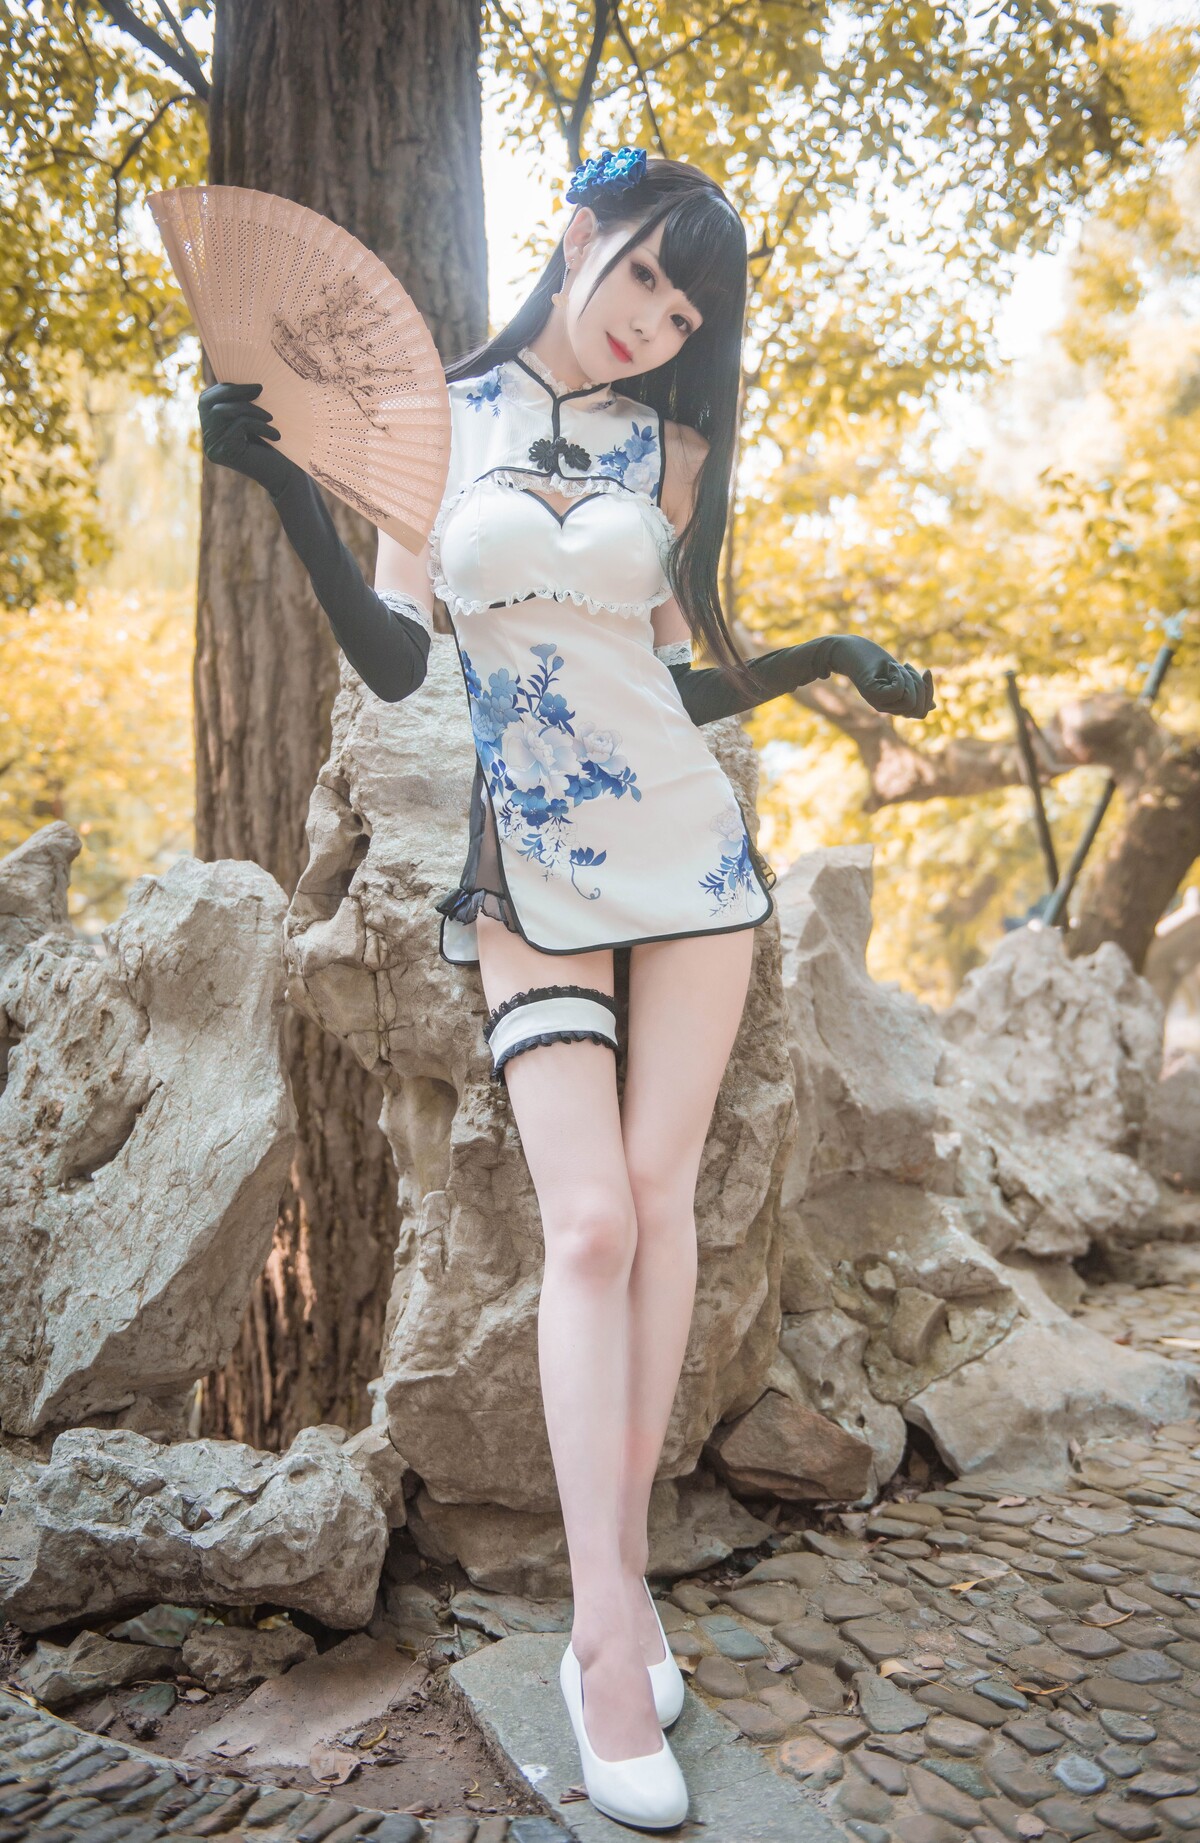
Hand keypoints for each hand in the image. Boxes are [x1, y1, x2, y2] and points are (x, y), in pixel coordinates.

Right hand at [197, 380, 300, 499]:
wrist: (284, 476)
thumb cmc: (271, 446)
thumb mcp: (254, 419)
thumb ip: (241, 402)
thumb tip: (242, 378)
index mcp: (211, 429)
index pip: (206, 400)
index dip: (226, 388)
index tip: (252, 386)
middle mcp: (207, 439)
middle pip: (209, 404)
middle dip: (235, 392)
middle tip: (260, 389)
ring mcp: (212, 447)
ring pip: (222, 412)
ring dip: (249, 409)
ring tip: (270, 417)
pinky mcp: (223, 453)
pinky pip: (238, 426)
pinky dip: (259, 425)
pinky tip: (275, 435)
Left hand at [828, 635, 935, 718]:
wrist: (848, 650)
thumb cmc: (873, 660)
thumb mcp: (900, 676)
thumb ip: (914, 690)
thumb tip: (933, 706)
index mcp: (894, 706)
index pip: (922, 712)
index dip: (930, 693)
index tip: (925, 671)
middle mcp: (886, 708)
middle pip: (919, 710)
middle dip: (922, 687)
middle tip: (907, 666)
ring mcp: (877, 702)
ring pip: (910, 702)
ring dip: (910, 680)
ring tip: (897, 666)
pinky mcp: (870, 693)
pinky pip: (897, 692)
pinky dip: (898, 676)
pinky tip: (889, 667)